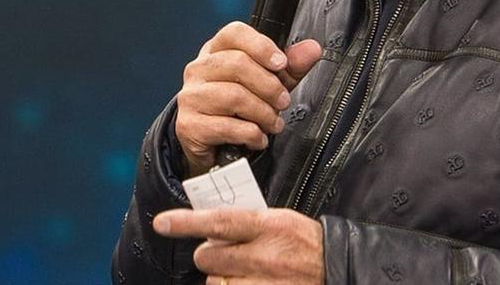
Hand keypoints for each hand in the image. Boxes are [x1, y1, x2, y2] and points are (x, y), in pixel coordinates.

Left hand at [153, 207, 323, 283]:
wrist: (337, 267)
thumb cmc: (305, 242)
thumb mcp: (279, 220)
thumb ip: (246, 223)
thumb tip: (211, 227)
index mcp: (268, 226)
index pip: (219, 221)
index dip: (187, 222)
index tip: (163, 223)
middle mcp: (264, 256)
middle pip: (208, 258)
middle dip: (212, 257)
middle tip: (230, 255)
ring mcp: (264, 283)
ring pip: (216, 284)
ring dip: (222, 280)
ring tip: (243, 274)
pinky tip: (246, 282)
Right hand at [176, 22, 323, 175]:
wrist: (211, 148)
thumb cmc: (237, 109)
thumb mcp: (267, 84)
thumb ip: (290, 67)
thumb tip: (312, 49)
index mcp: (215, 51)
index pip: (234, 33)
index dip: (261, 46)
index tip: (281, 64)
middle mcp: (198, 69)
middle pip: (237, 64)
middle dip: (269, 86)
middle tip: (283, 102)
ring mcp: (190, 97)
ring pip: (234, 96)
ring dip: (263, 113)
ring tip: (273, 123)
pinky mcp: (189, 125)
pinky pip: (227, 126)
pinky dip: (251, 134)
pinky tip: (258, 138)